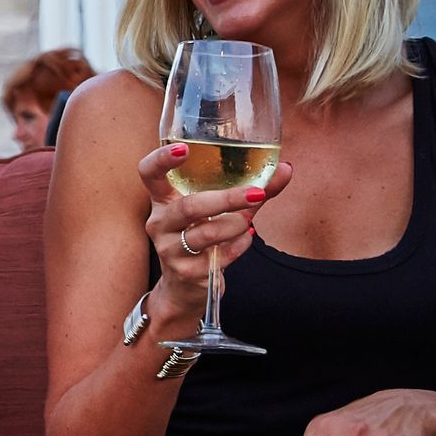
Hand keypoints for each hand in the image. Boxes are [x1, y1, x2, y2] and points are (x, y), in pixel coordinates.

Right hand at [138, 141, 293, 323]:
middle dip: (227, 199)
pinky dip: (239, 245)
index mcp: (163, 199)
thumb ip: (248, 190)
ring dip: (235, 225)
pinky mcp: (186, 272)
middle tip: (257, 194)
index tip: (184, 148)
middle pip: (189, 206)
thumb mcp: (218, 210)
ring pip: (206, 234)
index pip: (149, 173)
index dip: (161, 159)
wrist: (184, 287)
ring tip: (248, 221)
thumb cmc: (202, 235)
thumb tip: (286, 169)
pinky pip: (219, 256)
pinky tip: (244, 240)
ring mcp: (170, 249)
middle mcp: (160, 223)